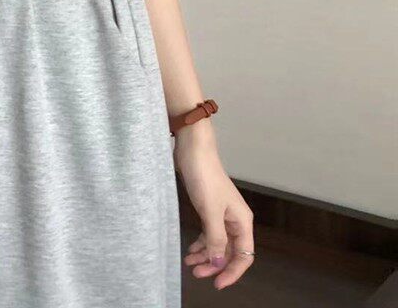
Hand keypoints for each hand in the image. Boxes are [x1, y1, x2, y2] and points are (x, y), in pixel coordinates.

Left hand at [174, 126, 255, 289]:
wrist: (193, 149)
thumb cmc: (204, 177)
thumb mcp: (210, 211)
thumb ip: (215, 239)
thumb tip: (219, 263)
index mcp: (242, 220)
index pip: (244, 255)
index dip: (232, 271)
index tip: (217, 283)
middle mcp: (234, 219)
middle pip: (229, 251)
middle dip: (215, 264)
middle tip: (197, 274)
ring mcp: (221, 213)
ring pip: (217, 243)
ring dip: (206, 255)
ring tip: (190, 263)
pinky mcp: (208, 207)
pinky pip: (208, 232)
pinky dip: (201, 242)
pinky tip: (191, 249)